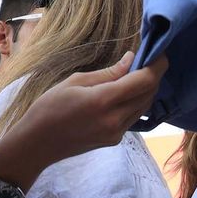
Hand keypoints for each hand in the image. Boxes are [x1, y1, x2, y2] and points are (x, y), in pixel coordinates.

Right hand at [0, 52, 166, 183]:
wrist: (37, 144)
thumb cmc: (49, 107)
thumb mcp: (75, 82)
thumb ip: (108, 73)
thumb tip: (131, 60)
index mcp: (104, 101)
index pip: (144, 81)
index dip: (157, 66)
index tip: (160, 53)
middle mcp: (115, 119)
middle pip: (148, 94)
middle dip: (153, 75)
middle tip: (149, 60)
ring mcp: (116, 133)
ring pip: (144, 107)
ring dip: (146, 89)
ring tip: (138, 73)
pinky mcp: (114, 140)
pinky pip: (133, 117)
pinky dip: (136, 102)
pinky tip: (127, 93)